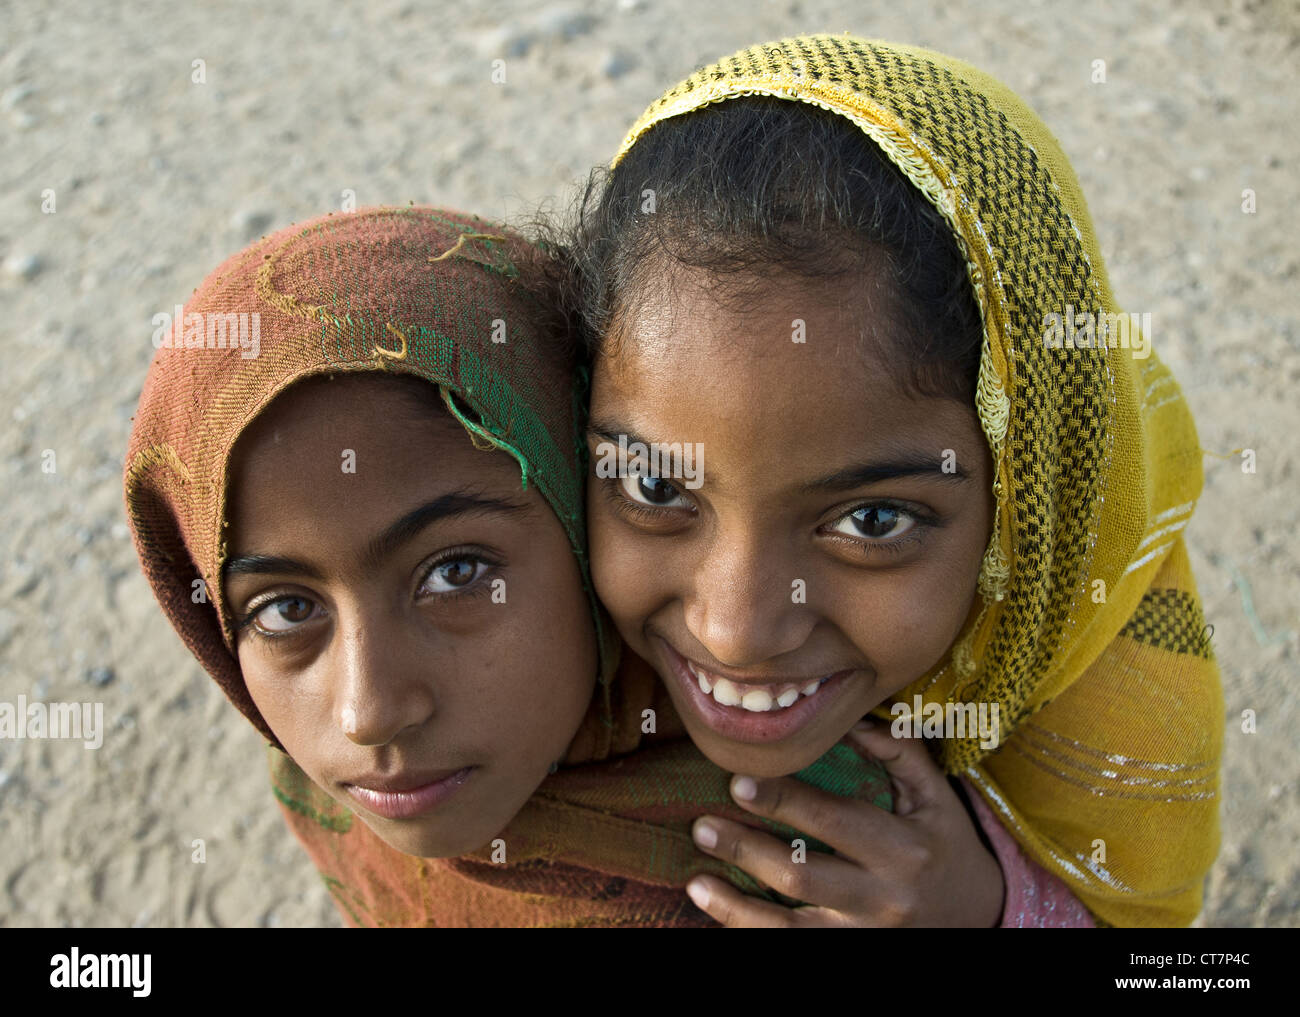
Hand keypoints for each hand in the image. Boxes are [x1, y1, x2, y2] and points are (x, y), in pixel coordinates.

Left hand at [685, 719, 1005, 926]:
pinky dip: (753, 934)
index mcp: (903, 849)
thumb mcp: (935, 794)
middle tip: (701, 826)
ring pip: (791, 929)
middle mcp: (883, 899)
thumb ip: (895, 751)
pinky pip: (795, 950)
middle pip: (803, 877)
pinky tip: (720, 915)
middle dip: (748, 850)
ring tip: (697, 881)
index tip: (738, 781)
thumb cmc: (945, 843)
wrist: (980, 915)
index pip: (834, 821)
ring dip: (737, 908)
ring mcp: (865, 937)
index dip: (784, 801)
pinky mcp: (851, 957)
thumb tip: (844, 721)